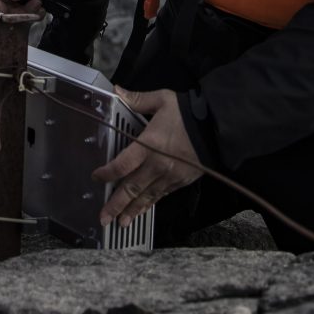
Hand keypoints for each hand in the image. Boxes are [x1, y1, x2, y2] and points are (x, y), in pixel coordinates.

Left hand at [92, 87, 203, 226]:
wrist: (217, 127)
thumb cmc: (187, 113)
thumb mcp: (162, 100)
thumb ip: (138, 99)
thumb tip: (116, 90)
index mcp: (149, 144)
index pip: (123, 164)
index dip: (107, 173)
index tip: (96, 178)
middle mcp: (157, 165)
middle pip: (132, 188)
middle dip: (116, 204)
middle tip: (103, 219)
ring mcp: (170, 176)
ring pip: (147, 197)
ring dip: (132, 211)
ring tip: (120, 223)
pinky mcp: (180, 182)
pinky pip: (161, 196)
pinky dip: (149, 205)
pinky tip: (142, 211)